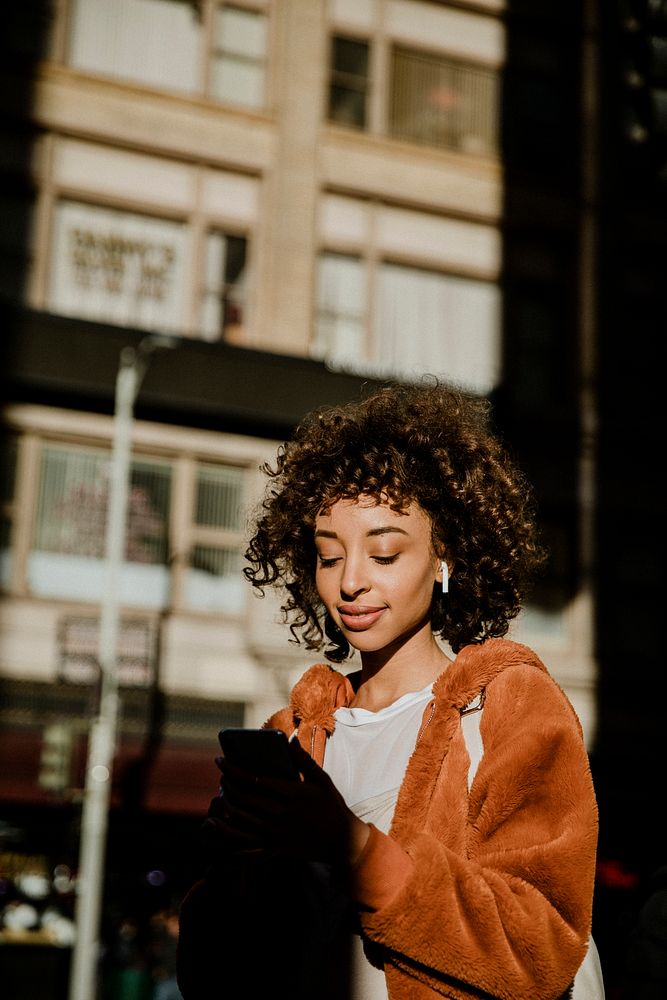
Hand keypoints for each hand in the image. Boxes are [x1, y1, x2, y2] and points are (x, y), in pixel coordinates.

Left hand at [207, 739, 368, 865]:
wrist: (342, 841)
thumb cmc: (331, 806)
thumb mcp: (321, 779)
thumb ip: (303, 760)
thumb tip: (290, 739)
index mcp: (289, 794)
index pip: (252, 779)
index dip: (232, 769)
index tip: (220, 760)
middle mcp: (279, 814)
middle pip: (242, 799)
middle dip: (226, 786)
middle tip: (222, 777)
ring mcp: (275, 834)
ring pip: (239, 822)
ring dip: (225, 808)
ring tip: (219, 798)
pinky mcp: (275, 850)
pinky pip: (246, 849)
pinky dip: (230, 840)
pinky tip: (221, 831)